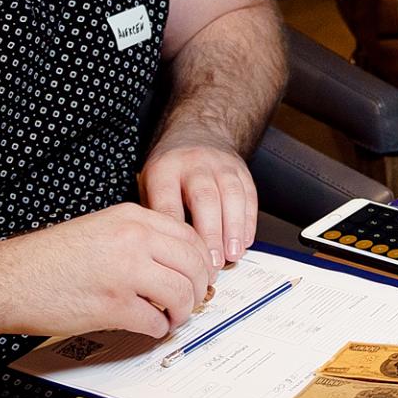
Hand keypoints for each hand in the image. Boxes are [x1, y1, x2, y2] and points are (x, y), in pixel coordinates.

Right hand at [0, 203, 215, 339]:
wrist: (7, 279)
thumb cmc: (49, 259)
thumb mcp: (100, 228)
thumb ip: (138, 237)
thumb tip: (174, 260)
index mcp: (132, 218)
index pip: (190, 237)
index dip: (201, 261)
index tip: (200, 275)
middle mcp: (134, 240)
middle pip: (194, 264)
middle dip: (199, 287)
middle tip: (194, 300)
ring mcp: (125, 273)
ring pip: (181, 293)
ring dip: (183, 311)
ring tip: (173, 317)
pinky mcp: (113, 306)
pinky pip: (155, 320)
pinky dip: (159, 328)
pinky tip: (151, 327)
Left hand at [139, 136, 257, 267]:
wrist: (196, 134)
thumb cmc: (169, 171)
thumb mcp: (148, 186)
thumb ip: (155, 216)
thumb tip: (160, 252)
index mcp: (165, 170)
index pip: (169, 202)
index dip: (177, 233)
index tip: (181, 257)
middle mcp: (194, 164)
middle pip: (204, 198)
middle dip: (210, 234)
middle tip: (212, 263)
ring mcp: (221, 165)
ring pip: (231, 195)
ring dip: (234, 228)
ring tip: (233, 254)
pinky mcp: (241, 170)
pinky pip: (248, 194)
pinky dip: (249, 220)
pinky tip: (245, 240)